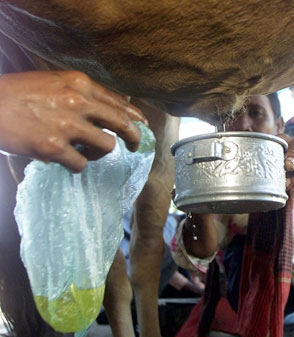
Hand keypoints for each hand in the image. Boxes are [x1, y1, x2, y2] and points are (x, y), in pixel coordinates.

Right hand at [0, 70, 147, 171]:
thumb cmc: (17, 93)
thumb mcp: (53, 82)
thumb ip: (82, 92)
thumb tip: (112, 104)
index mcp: (79, 84)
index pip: (118, 102)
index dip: (134, 116)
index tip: (143, 125)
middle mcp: (78, 102)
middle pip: (121, 123)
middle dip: (134, 137)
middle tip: (135, 146)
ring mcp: (67, 126)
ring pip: (106, 146)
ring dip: (99, 153)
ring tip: (86, 153)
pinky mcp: (54, 148)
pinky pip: (81, 164)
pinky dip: (78, 165)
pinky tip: (68, 161)